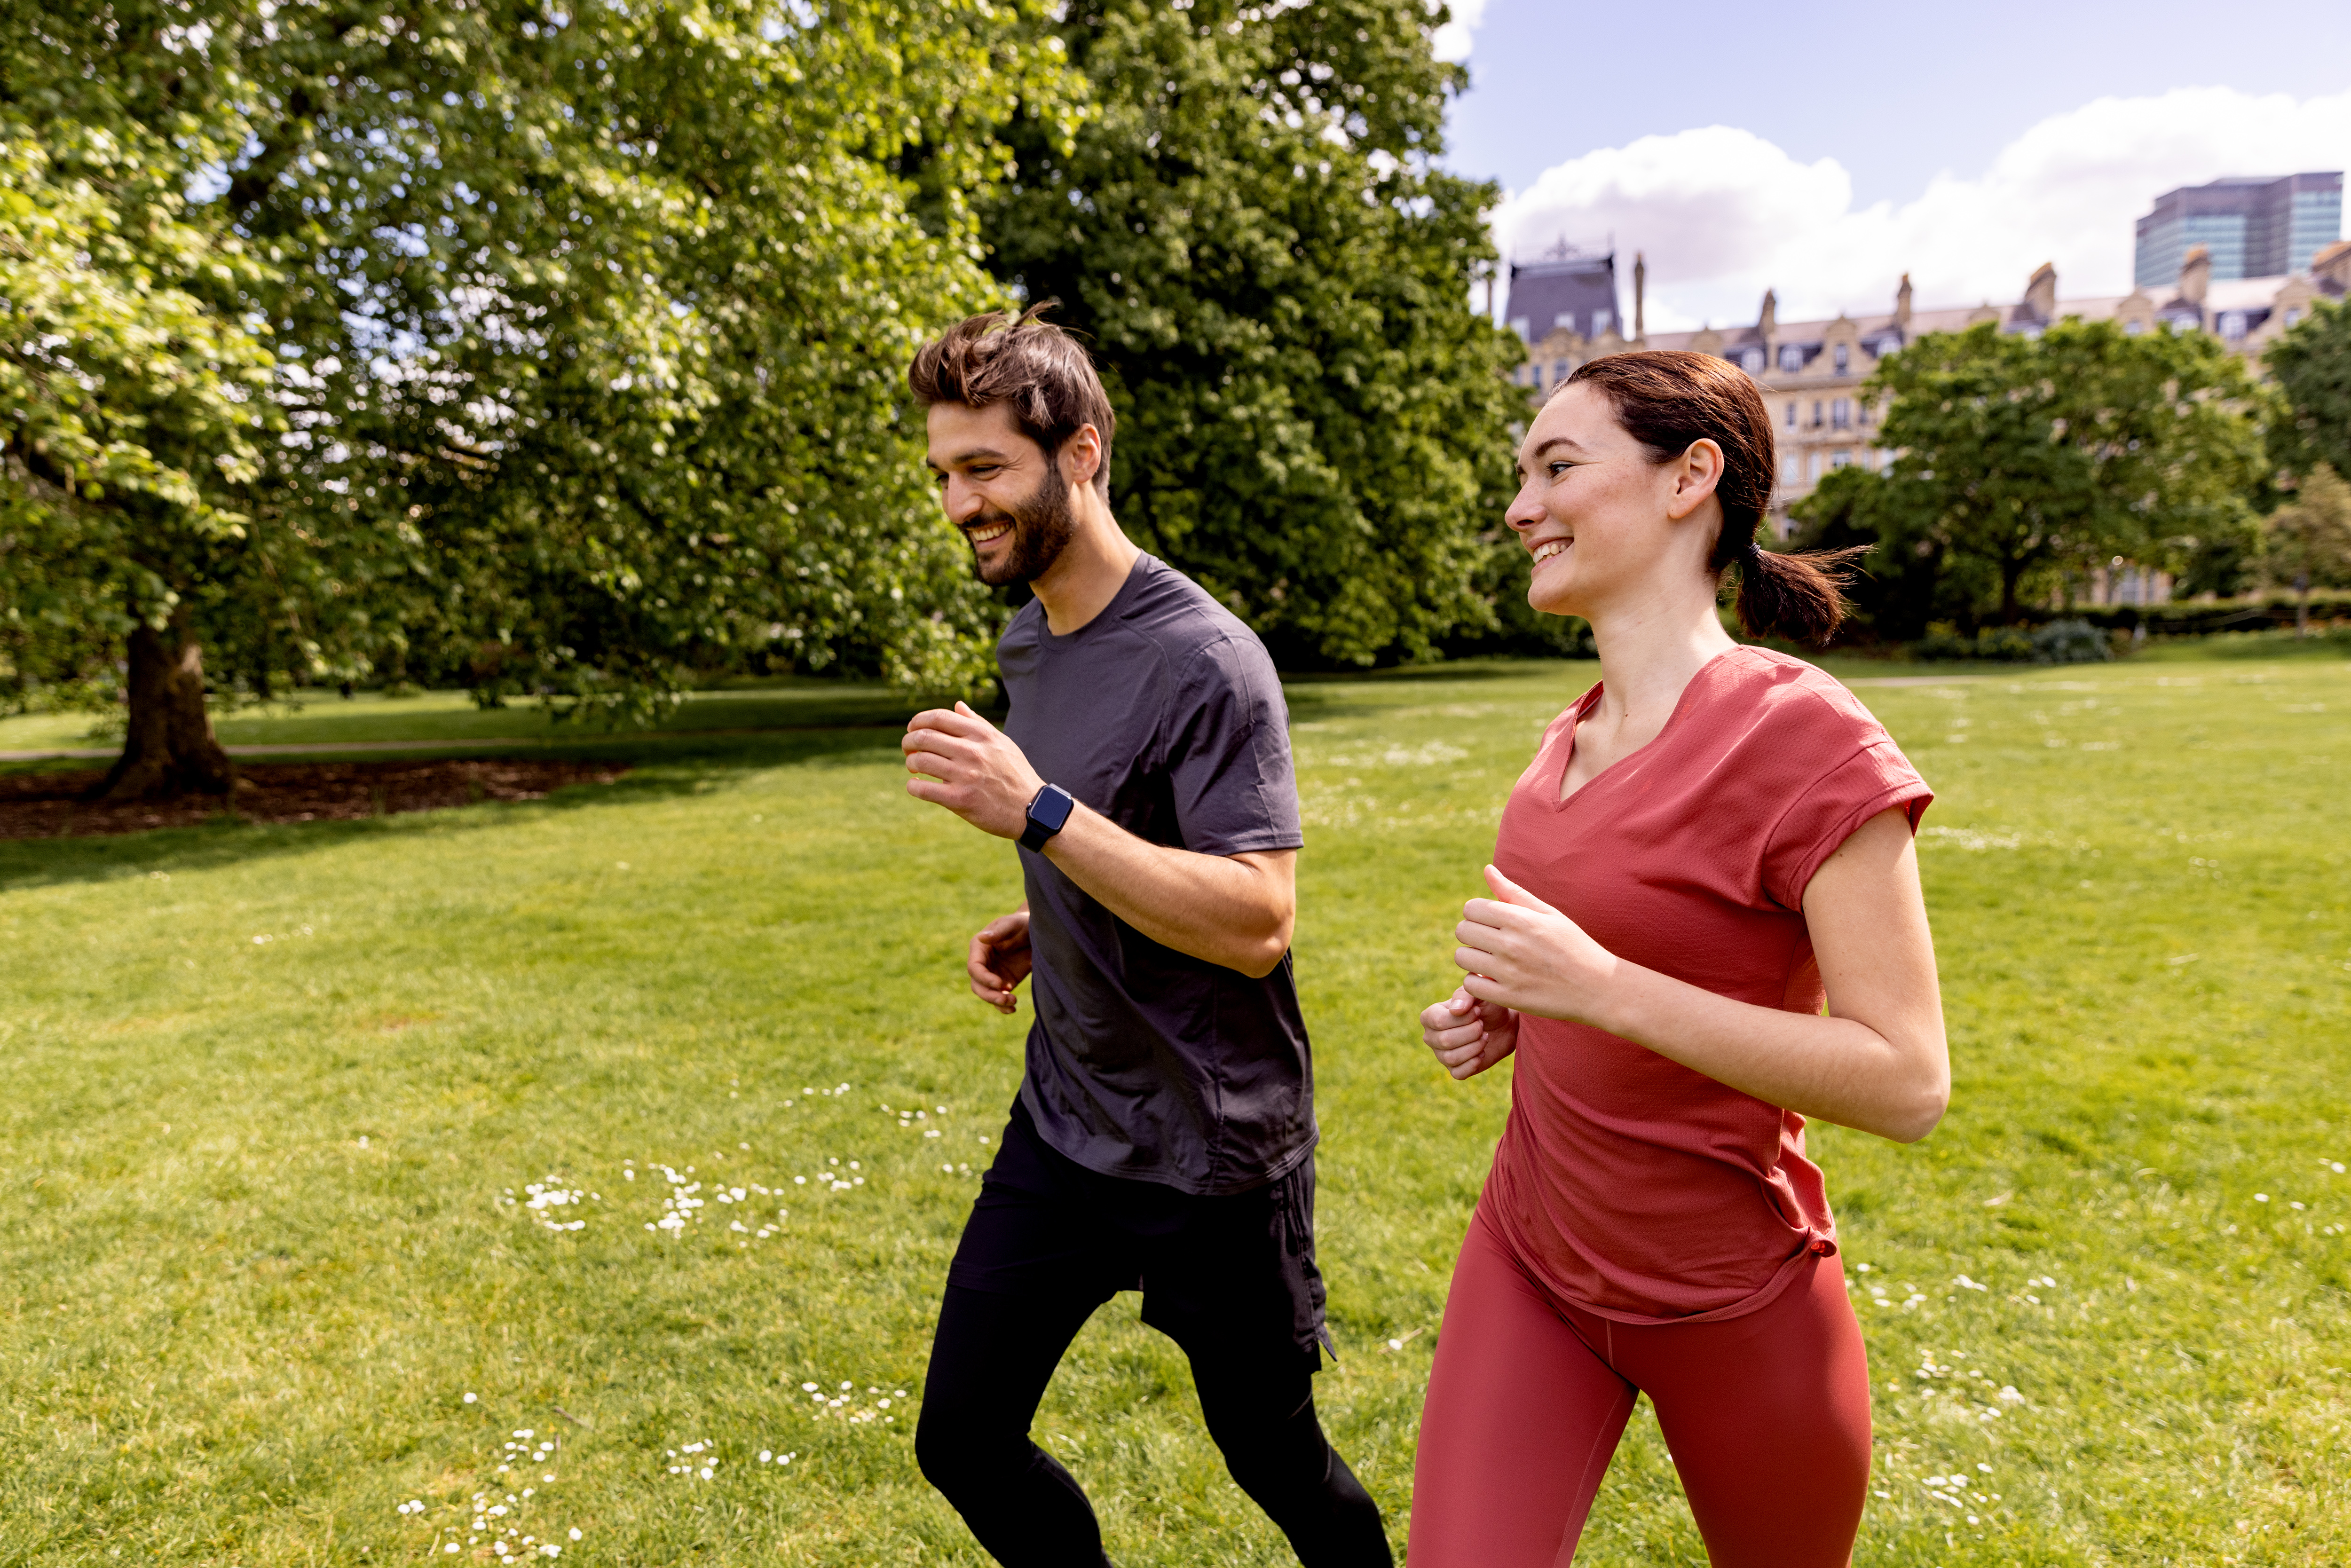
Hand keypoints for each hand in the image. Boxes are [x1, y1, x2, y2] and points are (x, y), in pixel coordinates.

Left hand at [904, 702, 1046, 838]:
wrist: (1031, 809)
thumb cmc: (1015, 774)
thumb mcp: (1002, 743)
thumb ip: (978, 723)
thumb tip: (957, 705)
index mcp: (981, 735)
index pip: (939, 717)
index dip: (919, 721)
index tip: (913, 729)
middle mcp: (972, 751)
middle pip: (924, 736)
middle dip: (908, 742)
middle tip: (908, 749)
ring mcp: (965, 775)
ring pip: (920, 761)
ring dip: (910, 763)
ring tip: (913, 768)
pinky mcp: (960, 800)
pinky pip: (923, 789)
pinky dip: (913, 786)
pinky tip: (916, 786)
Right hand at [968, 910, 1032, 1013]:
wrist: (1038, 933)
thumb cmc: (1022, 923)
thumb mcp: (1012, 924)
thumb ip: (998, 932)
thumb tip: (982, 938)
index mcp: (979, 948)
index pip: (974, 968)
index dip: (984, 978)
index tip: (1000, 984)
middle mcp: (983, 963)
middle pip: (977, 985)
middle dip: (989, 994)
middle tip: (1006, 998)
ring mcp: (993, 975)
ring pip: (986, 994)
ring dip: (997, 1002)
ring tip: (1013, 1003)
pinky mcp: (1004, 983)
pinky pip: (999, 998)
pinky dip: (1003, 1007)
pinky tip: (1012, 1009)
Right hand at [1420, 985, 1518, 1078]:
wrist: (1503, 1025)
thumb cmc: (1487, 1006)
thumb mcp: (1477, 994)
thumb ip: (1465, 995)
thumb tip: (1455, 1010)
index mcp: (1430, 1016)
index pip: (1438, 1021)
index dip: (1462, 1018)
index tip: (1477, 1012)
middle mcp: (1431, 1037)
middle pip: (1445, 1040)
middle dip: (1471, 1032)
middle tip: (1482, 1025)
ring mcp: (1441, 1055)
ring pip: (1451, 1058)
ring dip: (1475, 1047)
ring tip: (1484, 1037)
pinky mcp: (1455, 1070)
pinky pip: (1458, 1073)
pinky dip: (1473, 1063)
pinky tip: (1482, 1053)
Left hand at [1452, 864, 1622, 1028]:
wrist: (1598, 987)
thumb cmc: (1573, 946)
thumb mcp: (1549, 914)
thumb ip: (1513, 892)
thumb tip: (1487, 869)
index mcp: (1521, 919)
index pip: (1471, 908)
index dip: (1476, 913)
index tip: (1489, 922)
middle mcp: (1512, 944)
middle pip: (1463, 931)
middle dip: (1472, 933)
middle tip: (1489, 941)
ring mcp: (1509, 972)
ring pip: (1462, 958)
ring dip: (1472, 958)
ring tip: (1490, 960)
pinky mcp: (1508, 997)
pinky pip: (1471, 985)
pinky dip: (1477, 982)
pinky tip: (1493, 979)